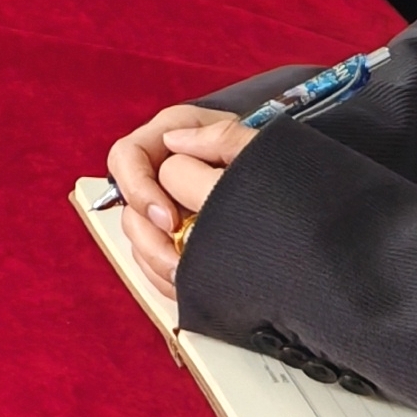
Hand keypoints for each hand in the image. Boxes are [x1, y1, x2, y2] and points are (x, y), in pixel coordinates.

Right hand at [102, 105, 259, 299]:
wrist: (290, 188)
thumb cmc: (268, 158)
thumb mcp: (252, 142)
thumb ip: (220, 136)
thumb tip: (173, 142)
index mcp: (166, 139)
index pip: (126, 159)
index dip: (140, 191)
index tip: (169, 220)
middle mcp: (157, 173)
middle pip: (127, 208)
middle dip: (150, 240)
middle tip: (178, 262)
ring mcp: (162, 207)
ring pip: (136, 239)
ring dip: (156, 262)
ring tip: (185, 276)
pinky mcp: (170, 237)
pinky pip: (149, 260)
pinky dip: (163, 276)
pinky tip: (186, 280)